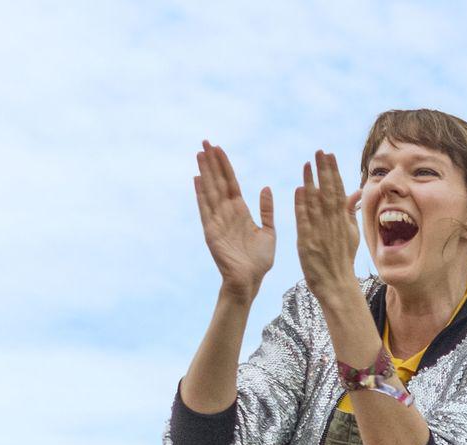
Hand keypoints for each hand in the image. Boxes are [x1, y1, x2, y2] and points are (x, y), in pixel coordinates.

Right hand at [194, 142, 276, 296]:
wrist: (249, 281)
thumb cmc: (259, 261)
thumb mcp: (269, 232)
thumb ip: (266, 210)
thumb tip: (266, 187)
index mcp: (240, 211)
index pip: (231, 182)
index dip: (225, 165)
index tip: (219, 148)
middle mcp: (227, 213)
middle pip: (218, 181)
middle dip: (212, 161)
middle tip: (205, 141)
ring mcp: (217, 221)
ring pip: (210, 190)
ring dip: (205, 171)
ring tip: (199, 153)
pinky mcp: (211, 232)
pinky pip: (205, 209)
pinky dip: (201, 193)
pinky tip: (197, 178)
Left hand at [292, 151, 361, 309]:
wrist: (336, 284)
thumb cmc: (342, 259)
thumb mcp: (351, 234)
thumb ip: (350, 212)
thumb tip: (356, 192)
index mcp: (343, 221)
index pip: (338, 191)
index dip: (333, 172)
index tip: (329, 155)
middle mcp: (332, 224)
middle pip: (328, 192)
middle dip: (324, 170)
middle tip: (319, 151)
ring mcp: (320, 233)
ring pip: (316, 203)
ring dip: (311, 182)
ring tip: (307, 164)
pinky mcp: (307, 242)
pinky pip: (304, 221)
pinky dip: (301, 205)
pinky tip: (299, 190)